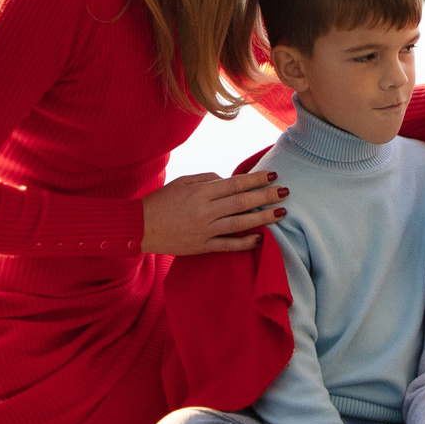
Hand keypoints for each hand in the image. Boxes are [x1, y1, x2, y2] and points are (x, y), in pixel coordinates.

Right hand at [140, 169, 286, 255]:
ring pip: (239, 223)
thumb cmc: (161, 202)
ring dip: (262, 218)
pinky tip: (261, 238)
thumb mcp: (182, 182)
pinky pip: (228, 245)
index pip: (234, 184)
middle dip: (265, 196)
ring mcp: (203, 231)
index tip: (272, 176)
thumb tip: (230, 182)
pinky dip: (245, 243)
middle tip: (285, 192)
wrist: (139, 228)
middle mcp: (204, 211)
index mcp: (199, 192)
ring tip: (280, 213)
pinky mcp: (201, 247)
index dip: (255, 180)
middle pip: (241, 202)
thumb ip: (207, 179)